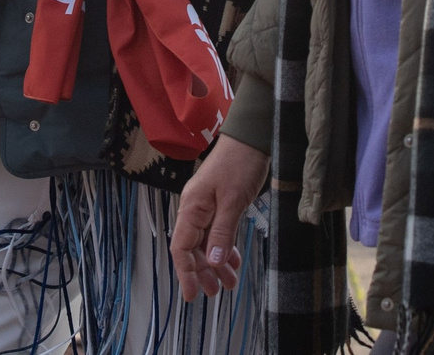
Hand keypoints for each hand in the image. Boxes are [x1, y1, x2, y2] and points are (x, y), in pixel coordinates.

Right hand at [171, 135, 267, 300]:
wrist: (252, 137)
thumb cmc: (240, 164)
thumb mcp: (233, 200)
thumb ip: (222, 232)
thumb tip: (213, 262)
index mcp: (192, 207)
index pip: (181, 247)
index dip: (185, 273)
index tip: (192, 295)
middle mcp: (195, 209)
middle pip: (192, 248)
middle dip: (203, 272)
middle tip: (217, 292)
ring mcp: (207, 207)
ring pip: (206, 243)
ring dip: (217, 263)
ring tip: (230, 283)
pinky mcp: (220, 205)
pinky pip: (218, 232)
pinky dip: (226, 248)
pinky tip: (234, 261)